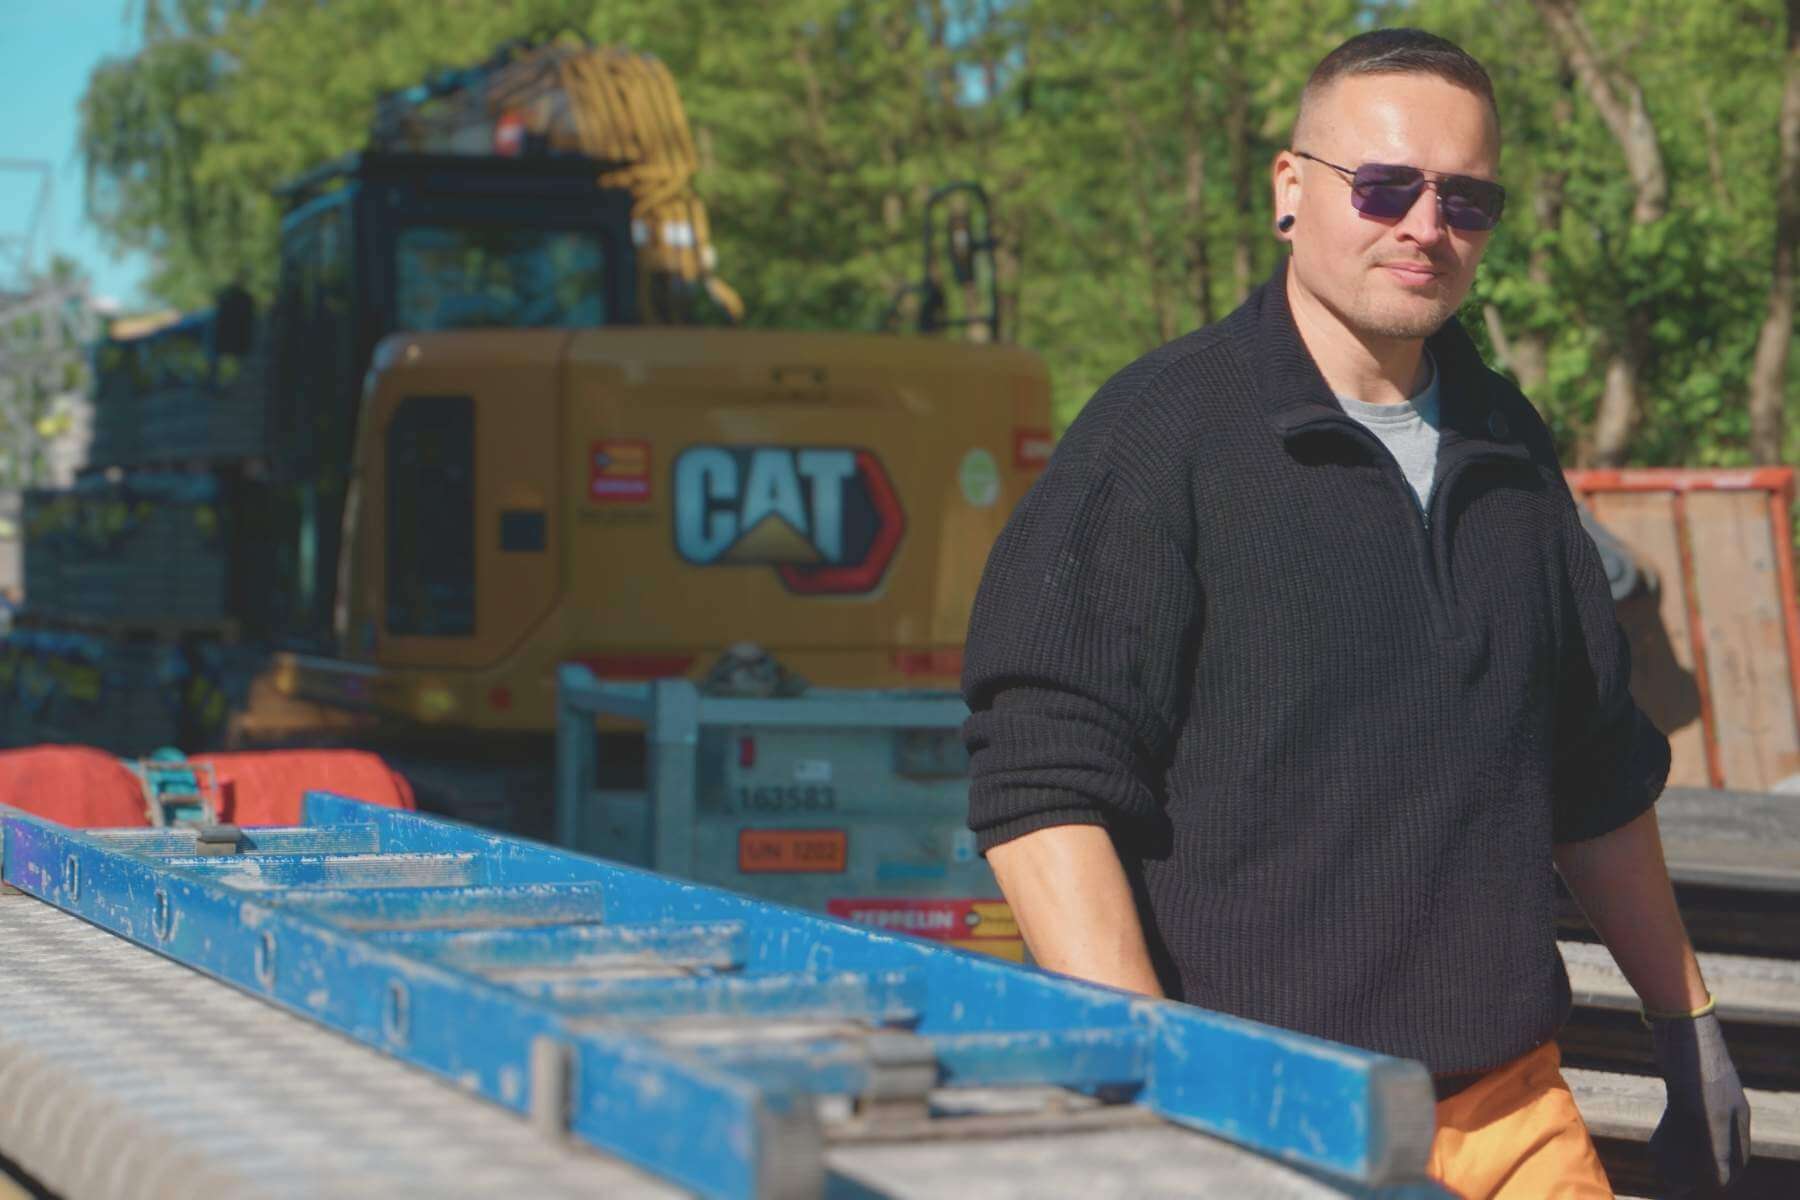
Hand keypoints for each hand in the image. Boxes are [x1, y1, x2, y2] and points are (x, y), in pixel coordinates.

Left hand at [1648, 1008, 1750, 1196]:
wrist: (1679, 1025)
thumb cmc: (1697, 1067)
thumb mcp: (1705, 1112)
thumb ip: (1715, 1148)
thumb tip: (1720, 1183)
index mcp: (1737, 1119)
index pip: (1736, 1163)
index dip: (1719, 1181)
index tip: (1696, 1191)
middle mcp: (1725, 1112)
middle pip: (1713, 1152)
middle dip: (1694, 1171)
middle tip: (1671, 1185)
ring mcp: (1704, 1100)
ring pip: (1694, 1138)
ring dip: (1679, 1156)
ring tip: (1661, 1171)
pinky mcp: (1684, 1090)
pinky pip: (1679, 1123)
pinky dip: (1670, 1137)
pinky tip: (1655, 1148)